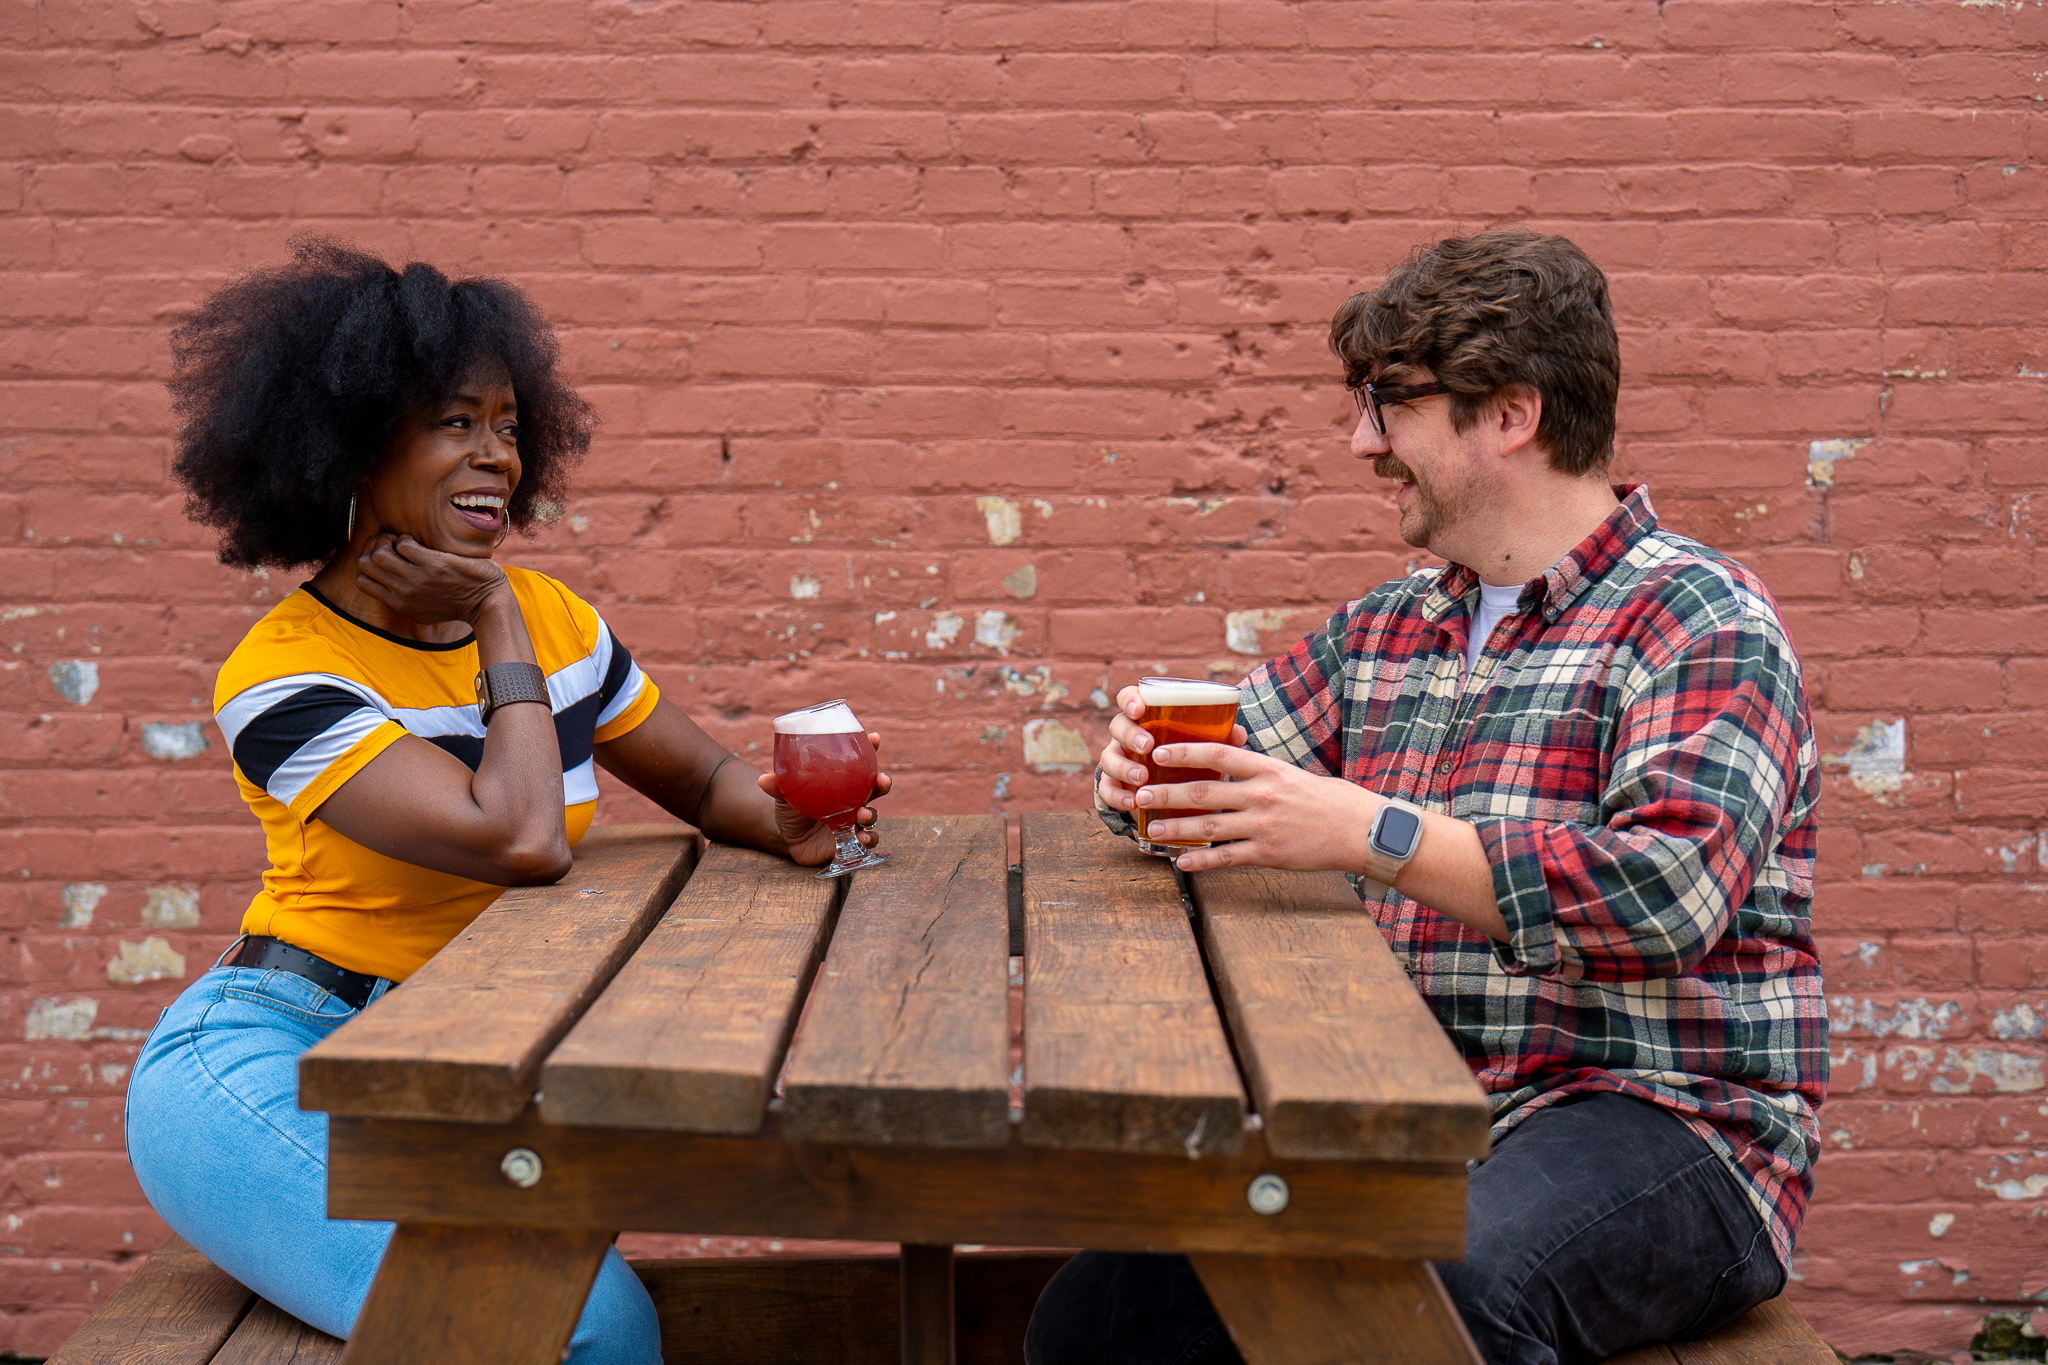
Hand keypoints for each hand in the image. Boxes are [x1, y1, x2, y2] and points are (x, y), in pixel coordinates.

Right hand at [354, 533, 510, 626]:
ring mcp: (417, 578)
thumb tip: (387, 586)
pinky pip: (404, 544)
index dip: (365, 563)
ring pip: (379, 553)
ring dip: (386, 540)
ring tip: (400, 540)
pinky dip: (406, 538)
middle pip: (365, 564)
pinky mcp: (433, 564)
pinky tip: (417, 541)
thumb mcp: (424, 612)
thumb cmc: (458, 605)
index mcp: (399, 604)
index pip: (361, 581)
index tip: (380, 554)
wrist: (487, 602)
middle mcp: (404, 593)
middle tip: (388, 542)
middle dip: (372, 547)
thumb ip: (405, 602)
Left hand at [757, 732, 892, 866]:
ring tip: (863, 814)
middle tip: (881, 780)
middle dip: (883, 782)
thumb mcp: (784, 794)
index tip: (875, 738)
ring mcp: (853, 820)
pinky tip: (862, 839)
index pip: (861, 762)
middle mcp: (852, 799)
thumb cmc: (790, 808)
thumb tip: (764, 779)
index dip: (871, 749)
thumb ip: (778, 786)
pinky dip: (868, 840)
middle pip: (875, 788)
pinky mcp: (851, 840)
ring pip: (872, 815)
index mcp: (842, 782)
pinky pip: (867, 841)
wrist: (786, 836)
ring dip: (872, 813)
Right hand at [1095, 684, 1247, 812]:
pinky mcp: (1114, 785)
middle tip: (1147, 746)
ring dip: (1123, 766)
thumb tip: (1239, 733)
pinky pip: (1106, 789)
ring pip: (1108, 758)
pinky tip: (1132, 802)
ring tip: (1142, 777)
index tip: (1139, 708)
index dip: (1129, 700)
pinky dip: (1117, 795)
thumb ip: (1216, 737)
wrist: (1171, 791)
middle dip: (1130, 735)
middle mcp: (1126, 735)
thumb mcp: (1200, 745)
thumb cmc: (1186, 757)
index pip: (1129, 698)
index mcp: (1144, 717)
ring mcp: (1117, 759)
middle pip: (1117, 726)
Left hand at [1133, 740, 1381, 873]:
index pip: (1218, 754)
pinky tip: (1182, 862)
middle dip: (1168, 793)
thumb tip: (1224, 768)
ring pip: (1209, 826)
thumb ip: (1257, 772)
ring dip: (1175, 828)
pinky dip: (1202, 861)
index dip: (1184, 751)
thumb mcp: (1290, 774)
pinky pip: (1227, 857)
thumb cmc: (1325, 799)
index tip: (1157, 752)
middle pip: (1205, 791)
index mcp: (1267, 768)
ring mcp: (1264, 825)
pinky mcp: (1269, 853)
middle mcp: (1262, 794)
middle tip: (1141, 794)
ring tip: (1151, 829)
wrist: (1359, 829)